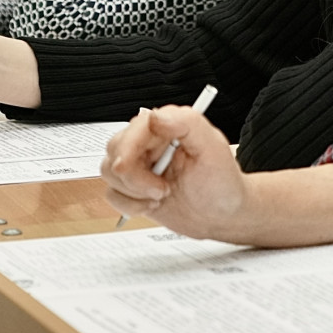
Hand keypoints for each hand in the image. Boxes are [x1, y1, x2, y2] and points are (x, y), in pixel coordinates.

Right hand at [99, 107, 251, 238]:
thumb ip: (188, 123)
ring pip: (109, 171)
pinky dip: (130, 205)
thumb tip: (156, 116)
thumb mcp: (214, 149)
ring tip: (161, 194)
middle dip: (134, 177)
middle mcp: (151, 144)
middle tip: (161, 189)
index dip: (127, 146)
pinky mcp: (133, 188)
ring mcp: (140, 166)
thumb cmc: (222, 183)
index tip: (129, 166)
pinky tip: (151, 204)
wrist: (221, 216)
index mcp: (169, 127)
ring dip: (134, 191)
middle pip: (115, 149)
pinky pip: (112, 194)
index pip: (135, 127)